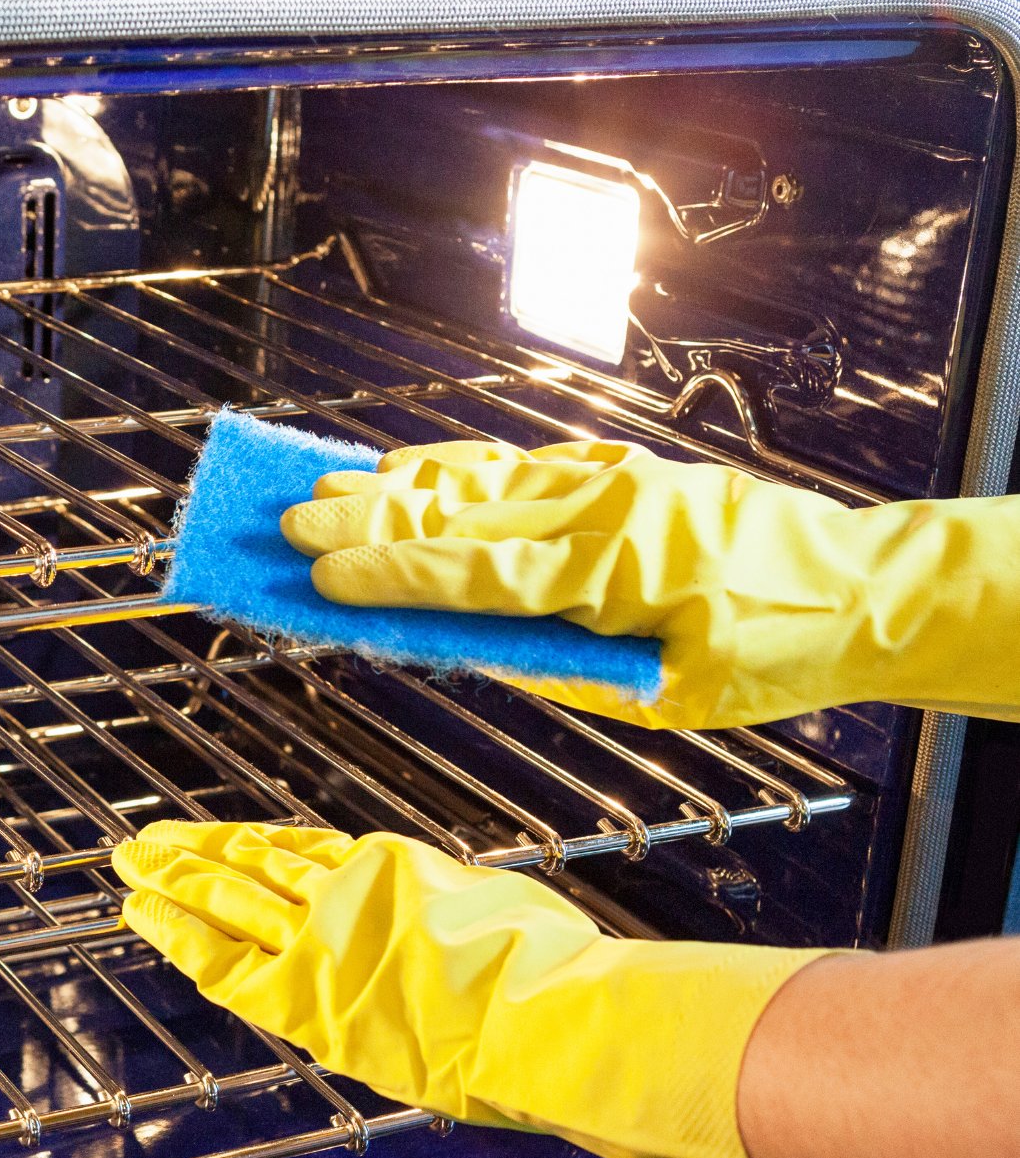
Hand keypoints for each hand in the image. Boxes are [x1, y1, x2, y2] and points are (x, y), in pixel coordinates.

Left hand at [112, 819, 835, 1157]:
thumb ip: (458, 915)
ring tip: (128, 867)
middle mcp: (347, 897)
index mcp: (394, 871)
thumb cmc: (551, 976)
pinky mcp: (305, 995)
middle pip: (251, 866)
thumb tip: (459, 928)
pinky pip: (224, 960)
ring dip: (171, 882)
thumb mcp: (501, 915)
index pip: (304, 851)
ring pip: (226, 899)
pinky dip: (178, 936)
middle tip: (142, 843)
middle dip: (193, 856)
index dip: (253, 844)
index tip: (221, 838)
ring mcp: (320, 941)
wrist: (549, 1015)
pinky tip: (143, 918)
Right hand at [279, 438, 1019, 728]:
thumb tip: (470, 648)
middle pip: (460, 510)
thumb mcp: (661, 691)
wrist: (867, 587)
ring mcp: (613, 479)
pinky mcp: (621, 471)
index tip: (318, 581)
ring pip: (482, 476)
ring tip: (325, 488)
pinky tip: (410, 472)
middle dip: (368, 518)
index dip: (388, 577)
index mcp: (613, 567)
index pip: (472, 572)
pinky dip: (456, 470)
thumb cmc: (773, 650)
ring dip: (398, 484)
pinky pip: (519, 466)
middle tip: (290, 523)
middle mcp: (604, 507)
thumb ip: (559, 666)